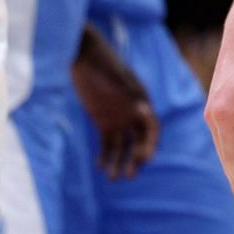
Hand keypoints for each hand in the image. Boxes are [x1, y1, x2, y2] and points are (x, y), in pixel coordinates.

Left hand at [72, 32, 158, 179]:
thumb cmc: (101, 64)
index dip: (150, 145)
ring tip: (113, 178)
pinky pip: (107, 143)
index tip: (144, 158)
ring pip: (123, 146)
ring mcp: (118, 117)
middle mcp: (133, 112)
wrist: (81, 54)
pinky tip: (100, 167)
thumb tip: (144, 110)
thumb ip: (128, 93)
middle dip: (136, 159)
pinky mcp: (102, 120)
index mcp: (141, 101)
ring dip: (120, 162)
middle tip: (129, 175)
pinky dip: (105, 155)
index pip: (151, 129)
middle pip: (139, 141)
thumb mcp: (116, 77)